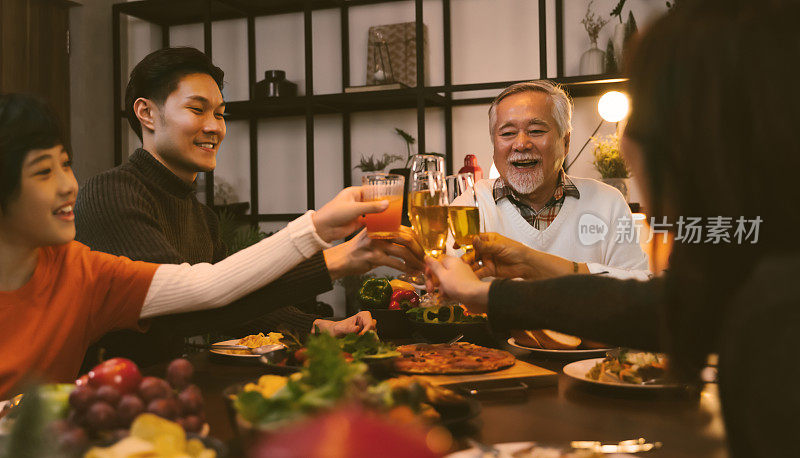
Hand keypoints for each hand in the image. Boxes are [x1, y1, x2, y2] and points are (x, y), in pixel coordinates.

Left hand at [312, 187, 388, 242]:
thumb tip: (385, 204)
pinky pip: (369, 222)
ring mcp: (356, 212)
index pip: (370, 189)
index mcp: (353, 193)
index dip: (380, 191)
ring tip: (390, 214)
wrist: (324, 228)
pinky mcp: (356, 222)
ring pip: (371, 211)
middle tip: (393, 205)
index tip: (390, 194)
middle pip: (372, 201)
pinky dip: (375, 223)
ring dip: (378, 213)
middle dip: (381, 203)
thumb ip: (371, 207)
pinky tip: (382, 224)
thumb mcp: (355, 208)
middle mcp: (355, 202)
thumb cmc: (333, 214)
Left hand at [312, 311, 376, 335]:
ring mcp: (367, 327)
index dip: (367, 330)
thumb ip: (350, 328)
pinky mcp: (366, 333)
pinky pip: (371, 337)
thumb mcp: (343, 328)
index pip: (370, 323)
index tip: (360, 336)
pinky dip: (368, 341)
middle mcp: (366, 320)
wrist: (335, 332)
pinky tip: (362, 343)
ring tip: (360, 341)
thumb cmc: (338, 328)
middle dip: (369, 334)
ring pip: (374, 332)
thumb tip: (358, 329)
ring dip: (369, 338)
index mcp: (363, 315)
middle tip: (361, 339)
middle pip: (374, 327)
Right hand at [324, 226, 424, 279]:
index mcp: (381, 226)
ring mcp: (377, 244)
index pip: (406, 230)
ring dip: (415, 261)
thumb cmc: (357, 250)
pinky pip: (395, 263)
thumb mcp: (373, 237)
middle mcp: (380, 233)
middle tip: (424, 260)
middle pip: (407, 239)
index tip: (422, 249)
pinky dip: (406, 269)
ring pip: (403, 251)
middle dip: (419, 251)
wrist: (340, 258)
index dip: (417, 240)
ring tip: (420, 268)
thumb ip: (388, 237)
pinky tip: (411, 272)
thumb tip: (408, 243)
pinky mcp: (374, 257)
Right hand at [424, 255, 489, 313]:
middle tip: (430, 289)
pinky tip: (449, 296)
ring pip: (445, 280)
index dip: (429, 269)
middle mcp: (457, 266)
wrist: (476, 297)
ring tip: (443, 293)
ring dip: (441, 287)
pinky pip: (452, 286)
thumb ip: (434, 266)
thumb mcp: (442, 275)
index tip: (427, 276)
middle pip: (440, 271)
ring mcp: (461, 275)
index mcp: (451, 261)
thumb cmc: (459, 285)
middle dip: (434, 281)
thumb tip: (427, 257)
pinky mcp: (464, 284)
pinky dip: (449, 291)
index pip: (436, 261)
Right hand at [465, 233, 587, 278]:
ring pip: (474, 262)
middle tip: (460, 261)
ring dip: (468, 266)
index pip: (473, 239)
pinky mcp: (490, 270)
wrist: (526, 264)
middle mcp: (487, 249)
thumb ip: (484, 245)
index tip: (456, 245)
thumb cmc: (516, 251)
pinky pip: (480, 272)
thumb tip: (473, 239)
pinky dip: (475, 274)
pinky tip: (470, 276)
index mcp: (489, 239)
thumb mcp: (499, 246)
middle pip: (472, 252)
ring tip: (463, 270)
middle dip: (465, 256)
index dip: (464, 242)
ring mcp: (488, 260)